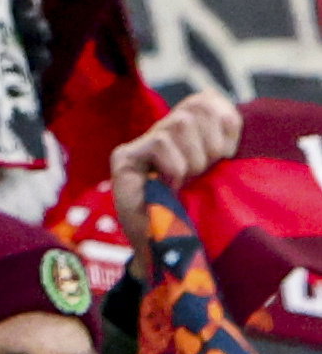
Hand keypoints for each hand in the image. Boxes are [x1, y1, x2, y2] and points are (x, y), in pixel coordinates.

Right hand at [114, 87, 243, 232]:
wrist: (169, 253)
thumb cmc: (199, 216)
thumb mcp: (224, 176)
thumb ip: (225, 144)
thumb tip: (229, 117)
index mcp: (187, 130)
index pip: (208, 99)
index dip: (227, 125)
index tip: (228, 157)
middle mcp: (161, 132)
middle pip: (197, 106)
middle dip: (212, 143)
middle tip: (205, 174)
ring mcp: (140, 144)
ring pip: (180, 121)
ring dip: (194, 157)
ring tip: (188, 181)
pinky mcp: (123, 159)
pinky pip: (160, 142)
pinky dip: (175, 165)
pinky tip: (171, 185)